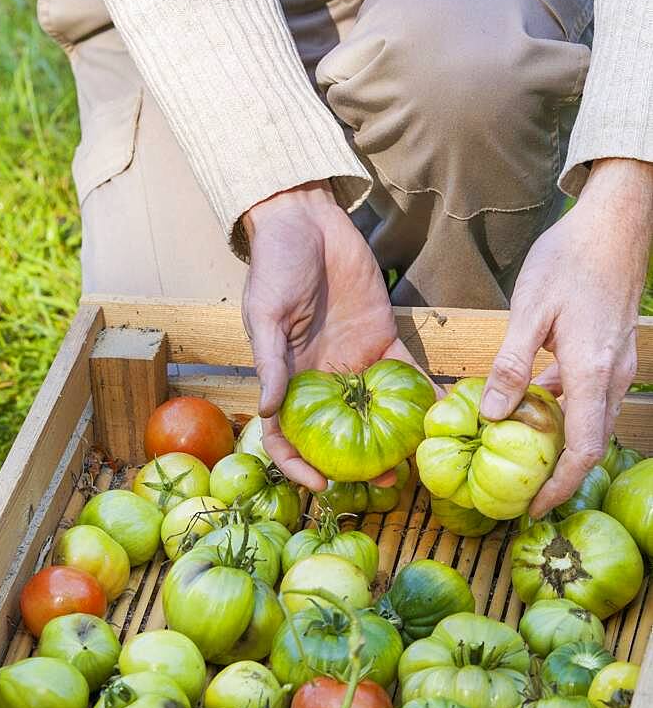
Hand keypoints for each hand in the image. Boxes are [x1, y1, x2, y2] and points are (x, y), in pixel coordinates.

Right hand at [241, 181, 435, 489]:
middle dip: (360, 461)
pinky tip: (442, 410)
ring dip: (395, 436)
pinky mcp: (382, 337)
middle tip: (388, 481)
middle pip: (340, 432)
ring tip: (419, 458)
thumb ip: (269, 362)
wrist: (307, 221)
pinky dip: (422, 391)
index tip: (320, 486)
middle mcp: (321, 377)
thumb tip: (267, 409)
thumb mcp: (264, 314)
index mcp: (287, 376)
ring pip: (376, 411)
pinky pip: (404, 371)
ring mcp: (353, 360)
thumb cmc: (274, 266)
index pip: (287, 434)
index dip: (298, 464)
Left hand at [481, 158, 652, 517]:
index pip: (583, 448)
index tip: (535, 509)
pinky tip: (532, 405)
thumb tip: (489, 414)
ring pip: (590, 419)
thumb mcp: (531, 309)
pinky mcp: (610, 351)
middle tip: (520, 492)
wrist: (613, 222)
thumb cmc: (571, 259)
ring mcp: (615, 364)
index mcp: (591, 371)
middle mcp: (611, 376)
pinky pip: (589, 396)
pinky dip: (564, 411)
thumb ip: (511, 364)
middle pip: (590, 441)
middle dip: (557, 474)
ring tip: (521, 456)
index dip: (560, 485)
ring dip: (560, 443)